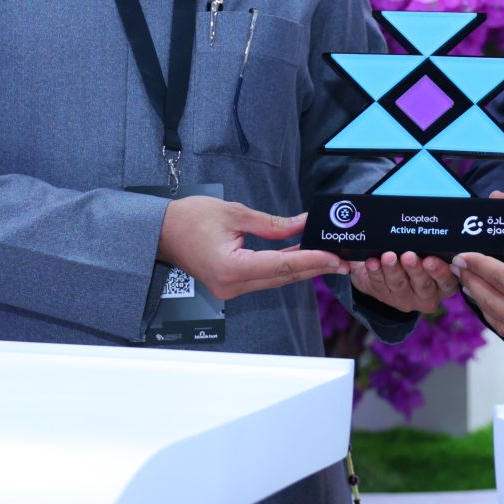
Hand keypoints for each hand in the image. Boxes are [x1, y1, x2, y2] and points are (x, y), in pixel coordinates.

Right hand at [158, 197, 344, 301]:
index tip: (335, 258)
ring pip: (276, 279)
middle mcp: (232, 286)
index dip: (312, 260)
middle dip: (315, 267)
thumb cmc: (189, 219)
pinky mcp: (231, 285)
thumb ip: (273, 224)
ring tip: (330, 258)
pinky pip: (265, 278)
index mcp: (232, 268)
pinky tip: (303, 257)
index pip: (282, 265)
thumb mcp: (235, 213)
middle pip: (283, 277)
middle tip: (344, 260)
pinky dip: (285, 268)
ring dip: (303, 268)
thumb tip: (303, 225)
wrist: (160, 232)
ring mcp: (231, 289)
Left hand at [347, 251, 459, 313]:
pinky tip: (372, 262)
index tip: (430, 260)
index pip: (447, 280)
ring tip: (388, 256)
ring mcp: (405, 297)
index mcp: (443, 283)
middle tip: (409, 256)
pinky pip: (379, 283)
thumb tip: (442, 227)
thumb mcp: (430, 250)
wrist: (388, 264)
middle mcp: (427, 293)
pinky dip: (375, 271)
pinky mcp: (384, 295)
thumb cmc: (417, 252)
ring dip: (393, 269)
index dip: (440, 271)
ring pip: (399, 284)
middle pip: (423, 285)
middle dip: (415, 269)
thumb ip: (435, 245)